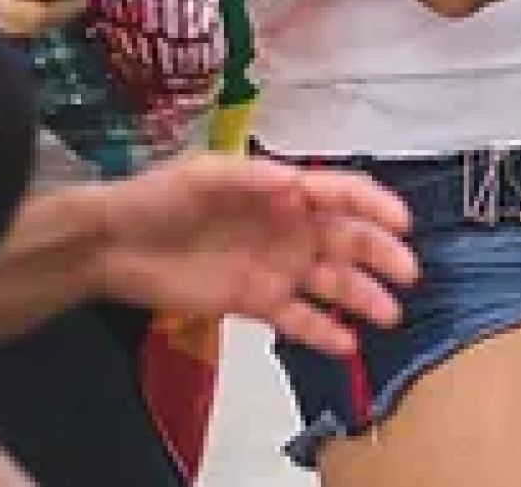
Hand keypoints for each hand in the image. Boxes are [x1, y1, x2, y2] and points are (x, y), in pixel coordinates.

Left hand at [91, 153, 417, 356]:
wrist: (113, 246)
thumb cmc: (159, 199)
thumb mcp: (204, 174)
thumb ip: (253, 178)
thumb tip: (295, 184)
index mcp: (285, 193)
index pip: (343, 195)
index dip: (375, 206)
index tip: (401, 222)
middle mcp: (291, 229)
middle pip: (349, 241)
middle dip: (382, 255)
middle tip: (407, 273)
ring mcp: (277, 268)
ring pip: (333, 283)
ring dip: (363, 297)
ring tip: (389, 315)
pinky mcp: (255, 303)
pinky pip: (298, 320)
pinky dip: (323, 333)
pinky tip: (347, 345)